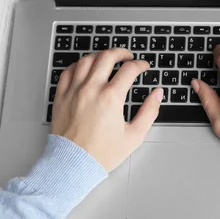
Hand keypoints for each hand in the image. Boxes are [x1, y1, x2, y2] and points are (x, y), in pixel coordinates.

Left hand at [51, 48, 162, 171]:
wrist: (72, 165)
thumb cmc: (101, 154)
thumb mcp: (134, 136)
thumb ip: (149, 111)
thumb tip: (157, 94)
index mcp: (111, 98)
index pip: (129, 69)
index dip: (140, 65)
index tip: (143, 67)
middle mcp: (91, 90)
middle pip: (107, 57)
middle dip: (121, 53)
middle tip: (128, 56)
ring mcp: (74, 91)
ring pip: (87, 60)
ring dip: (100, 56)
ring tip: (108, 59)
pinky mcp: (61, 96)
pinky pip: (69, 71)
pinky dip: (79, 64)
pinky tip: (86, 67)